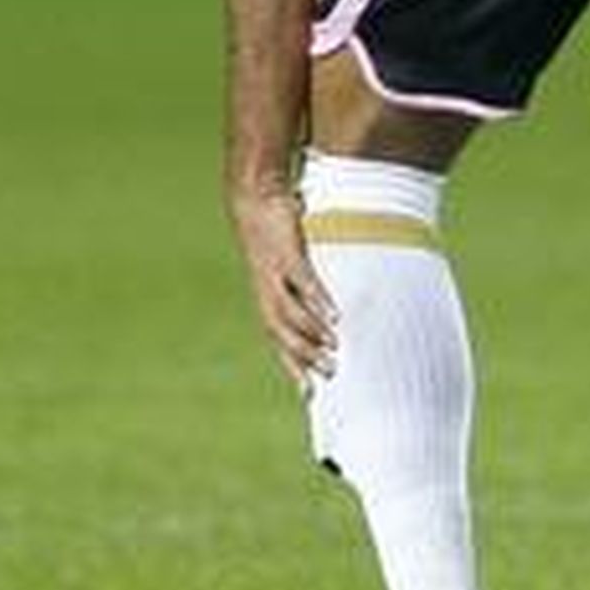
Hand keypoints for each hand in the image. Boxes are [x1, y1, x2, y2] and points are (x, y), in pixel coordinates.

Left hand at [230, 185, 337, 382]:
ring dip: (313, 332)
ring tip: (336, 347)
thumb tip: (322, 293)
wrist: (253, 197)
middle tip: (329, 375)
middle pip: (283, 334)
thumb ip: (300, 280)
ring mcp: (275, 274)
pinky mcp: (287, 254)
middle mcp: (267, 291)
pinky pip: (304, 283)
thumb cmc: (273, 231)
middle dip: (305, 356)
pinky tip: (335, 314)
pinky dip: (319, 300)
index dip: (292, 365)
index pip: (278, 340)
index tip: (309, 392)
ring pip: (292, 314)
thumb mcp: (285, 261)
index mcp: (267, 297)